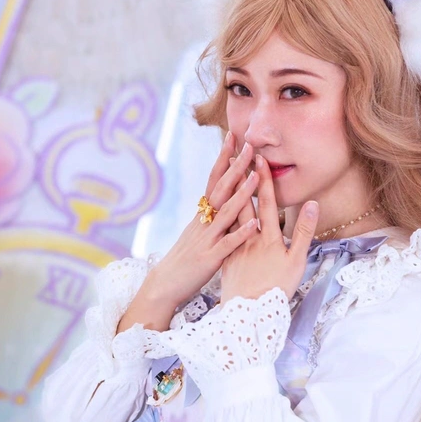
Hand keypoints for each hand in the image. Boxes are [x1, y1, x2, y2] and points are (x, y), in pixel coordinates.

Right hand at [117, 133, 258, 334]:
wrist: (164, 285)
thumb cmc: (183, 260)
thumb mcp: (197, 233)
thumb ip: (210, 218)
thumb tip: (223, 200)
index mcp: (201, 215)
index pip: (213, 180)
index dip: (223, 158)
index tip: (233, 136)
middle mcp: (203, 222)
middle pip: (220, 189)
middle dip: (235, 166)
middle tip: (249, 145)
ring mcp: (206, 239)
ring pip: (226, 212)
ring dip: (242, 194)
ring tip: (256, 176)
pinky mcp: (210, 258)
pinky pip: (228, 244)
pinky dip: (242, 233)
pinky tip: (256, 223)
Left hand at [220, 154, 318, 305]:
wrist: (249, 312)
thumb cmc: (277, 288)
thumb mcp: (296, 261)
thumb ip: (303, 231)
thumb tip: (311, 203)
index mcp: (269, 236)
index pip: (267, 202)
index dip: (264, 179)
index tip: (259, 158)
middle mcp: (250, 237)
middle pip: (245, 203)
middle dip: (241, 178)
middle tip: (236, 156)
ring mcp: (235, 247)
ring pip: (231, 216)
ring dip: (230, 194)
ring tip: (226, 176)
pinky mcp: (226, 259)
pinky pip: (223, 233)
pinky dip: (221, 218)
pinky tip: (217, 211)